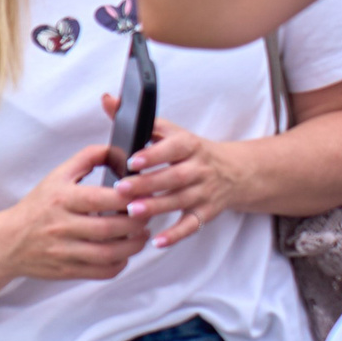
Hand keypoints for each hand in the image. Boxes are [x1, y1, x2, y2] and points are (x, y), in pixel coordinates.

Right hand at [0, 144, 146, 279]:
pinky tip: (123, 253)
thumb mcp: (56, 176)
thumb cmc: (38, 206)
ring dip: (134, 245)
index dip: (128, 197)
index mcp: (60, 199)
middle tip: (147, 214)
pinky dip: (121, 263)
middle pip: (110, 228)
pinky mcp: (68, 270)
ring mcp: (64, 251)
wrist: (8, 241)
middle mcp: (61, 225)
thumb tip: (118, 150)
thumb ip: (87, 158)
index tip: (142, 193)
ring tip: (141, 234)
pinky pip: (103, 272)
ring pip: (111, 253)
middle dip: (138, 222)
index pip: (101, 199)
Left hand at [114, 115, 242, 247]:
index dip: (153, 155)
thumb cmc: (189, 150)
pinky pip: (192, 225)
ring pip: (181, 200)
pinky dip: (176, 235)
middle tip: (121, 189)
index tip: (132, 161)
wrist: (234, 171)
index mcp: (188, 145)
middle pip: (174, 177)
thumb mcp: (170, 131)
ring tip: (132, 212)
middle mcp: (199, 168)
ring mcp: (205, 192)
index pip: (172, 148)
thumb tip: (107, 99)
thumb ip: (139, 118)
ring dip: (157, 207)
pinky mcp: (207, 212)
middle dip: (148, 184)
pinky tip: (157, 242)